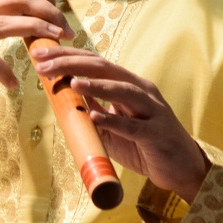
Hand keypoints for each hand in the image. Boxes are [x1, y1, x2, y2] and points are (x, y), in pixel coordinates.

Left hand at [31, 45, 208, 200]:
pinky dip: (113, 121)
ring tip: (71, 82)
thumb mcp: (112, 125)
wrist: (182, 169)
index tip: (40, 54)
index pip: (94, 62)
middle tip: (44, 63)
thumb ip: (92, 109)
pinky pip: (132, 126)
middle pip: (104, 68)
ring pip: (122, 90)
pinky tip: (93, 116)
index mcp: (128, 85)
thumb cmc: (144, 145)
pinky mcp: (156, 134)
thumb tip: (63, 96)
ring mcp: (152, 111)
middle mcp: (141, 91)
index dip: (67, 55)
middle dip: (72, 63)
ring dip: (95, 86)